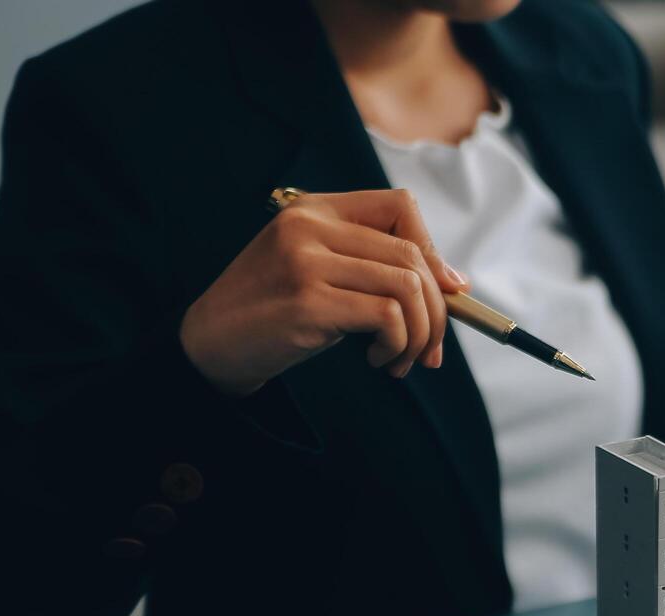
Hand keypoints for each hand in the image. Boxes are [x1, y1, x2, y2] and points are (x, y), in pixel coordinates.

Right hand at [180, 189, 467, 396]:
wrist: (210, 344)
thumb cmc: (275, 312)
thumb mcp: (321, 271)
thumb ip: (373, 264)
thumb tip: (455, 283)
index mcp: (316, 210)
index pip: (400, 206)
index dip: (433, 250)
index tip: (446, 291)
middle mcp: (310, 227)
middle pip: (413, 255)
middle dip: (438, 310)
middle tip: (430, 349)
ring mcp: (307, 262)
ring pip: (408, 287)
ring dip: (419, 335)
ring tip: (399, 359)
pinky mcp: (308, 302)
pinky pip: (388, 317)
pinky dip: (397, 345)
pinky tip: (377, 359)